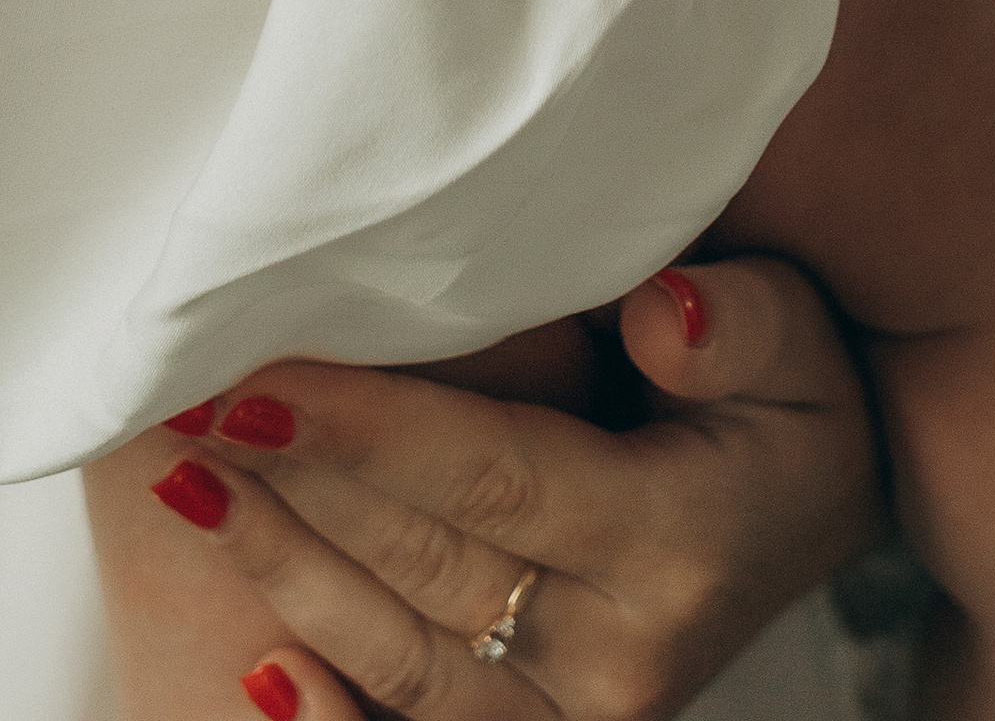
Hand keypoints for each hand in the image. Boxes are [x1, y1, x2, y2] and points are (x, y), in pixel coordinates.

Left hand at [132, 256, 884, 718]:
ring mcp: (575, 714)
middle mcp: (620, 655)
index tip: (258, 373)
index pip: (495, 477)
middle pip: (422, 564)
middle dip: (291, 481)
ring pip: (397, 655)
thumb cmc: (785, 398)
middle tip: (180, 404)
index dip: (370, 429)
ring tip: (183, 485)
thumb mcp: (795, 340)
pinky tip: (251, 674)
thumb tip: (659, 313)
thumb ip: (736, 322)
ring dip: (279, 567)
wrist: (813, 516)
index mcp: (676, 542)